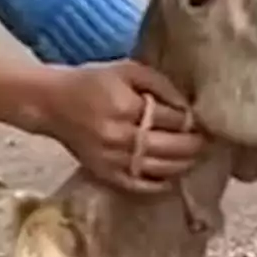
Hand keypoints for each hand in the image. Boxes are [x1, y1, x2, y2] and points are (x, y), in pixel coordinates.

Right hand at [36, 60, 207, 193]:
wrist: (51, 103)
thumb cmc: (91, 81)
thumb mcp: (126, 70)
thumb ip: (159, 83)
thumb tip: (187, 106)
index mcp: (127, 106)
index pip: (173, 119)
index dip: (192, 121)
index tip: (202, 120)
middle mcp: (121, 136)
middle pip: (172, 148)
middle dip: (194, 145)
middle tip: (205, 140)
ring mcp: (113, 160)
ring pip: (161, 169)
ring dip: (183, 164)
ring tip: (194, 156)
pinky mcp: (105, 175)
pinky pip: (140, 186)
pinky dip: (161, 184)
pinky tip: (171, 175)